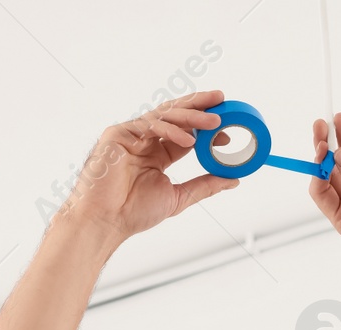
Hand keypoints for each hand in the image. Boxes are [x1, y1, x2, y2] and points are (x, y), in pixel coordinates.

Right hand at [53, 90, 239, 242]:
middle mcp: (144, 140)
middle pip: (175, 115)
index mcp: (157, 153)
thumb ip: (205, 185)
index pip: (185, 132)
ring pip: (165, 116)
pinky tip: (190, 140)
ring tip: (214, 121)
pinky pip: (149, 125)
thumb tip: (233, 179)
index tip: (227, 129)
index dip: (206, 127)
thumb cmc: (134, 212)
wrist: (107, 220)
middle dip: (199, 105)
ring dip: (191, 116)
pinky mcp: (118, 134)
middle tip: (222, 98)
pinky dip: (171, 130)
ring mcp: (131, 135)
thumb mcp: (179, 196)